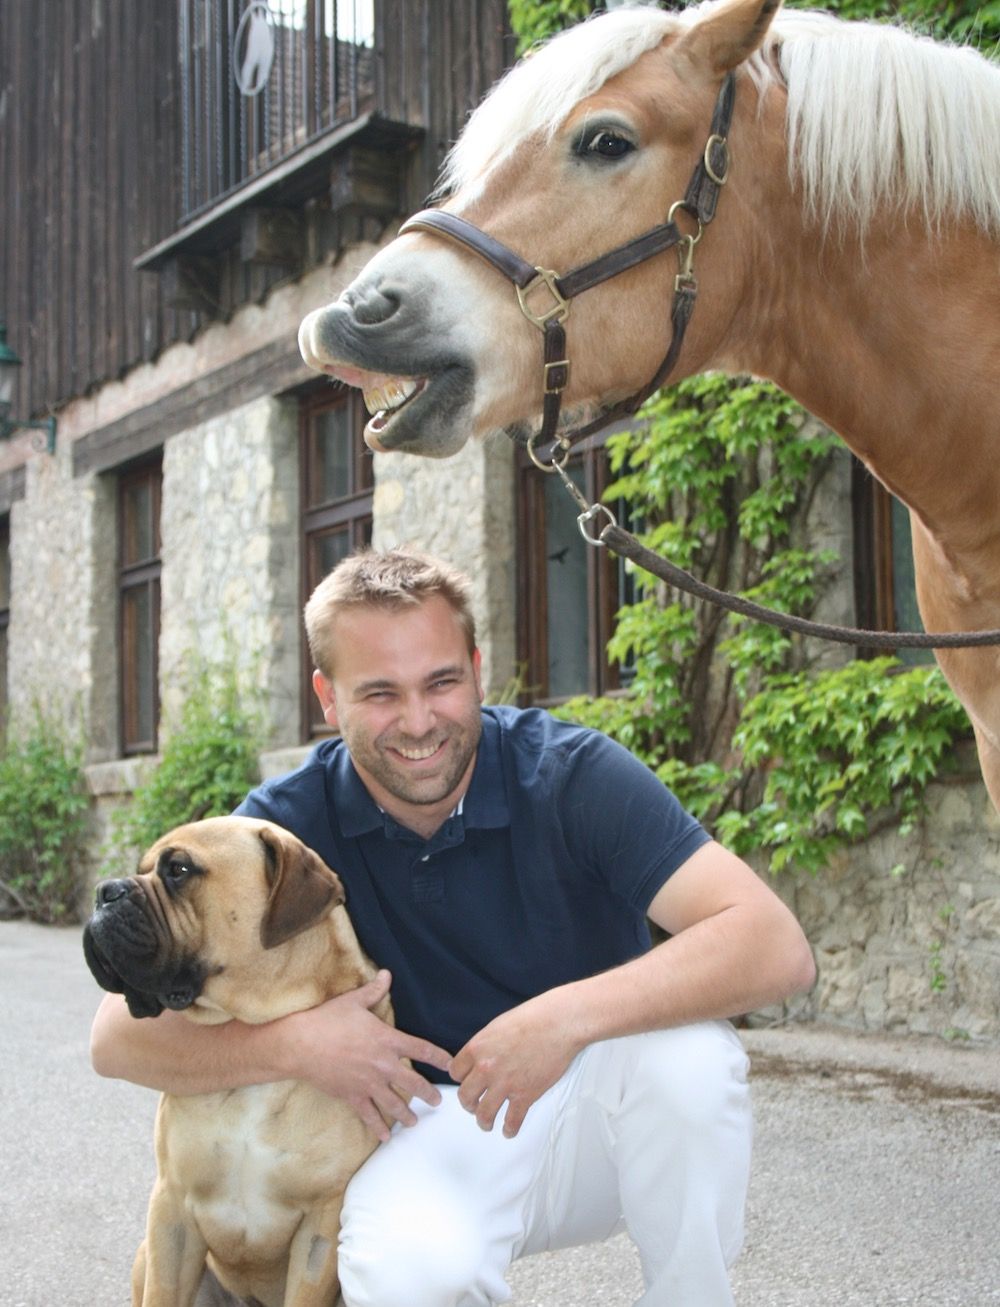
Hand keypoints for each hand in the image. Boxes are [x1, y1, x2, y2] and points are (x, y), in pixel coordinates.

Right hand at [277, 970, 451, 1142]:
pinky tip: (385, 1136)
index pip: (421, 1049)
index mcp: (387, 1040)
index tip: (451, 1064)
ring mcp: (368, 1083)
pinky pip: (369, 1115)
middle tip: (438, 1101)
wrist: (301, 1044)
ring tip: (414, 1122)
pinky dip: (378, 1127)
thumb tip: (386, 973)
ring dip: (406, 1114)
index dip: (439, 1057)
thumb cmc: (327, 1020)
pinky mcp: (352, 1096)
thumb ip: (374, 990)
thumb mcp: (353, 1001)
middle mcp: (383, 1064)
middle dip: (428, 1093)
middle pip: (413, 1082)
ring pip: (394, 1103)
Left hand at [450, 994, 582, 1138]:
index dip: (461, 1079)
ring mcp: (505, 1084)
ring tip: (487, 1123)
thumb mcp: (498, 1026)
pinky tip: (509, 1130)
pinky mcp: (525, 1095)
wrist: (559, 1023)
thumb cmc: (533, 1018)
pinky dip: (509, 1130)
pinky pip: (512, 1121)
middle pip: (465, 1096)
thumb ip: (485, 1045)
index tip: (467, 1082)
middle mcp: (486, 1068)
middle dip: (469, 1103)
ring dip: (484, 1122)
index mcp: (477, 1048)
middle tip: (474, 1106)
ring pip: (484, 1114)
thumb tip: (480, 1058)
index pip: (455, 1072)